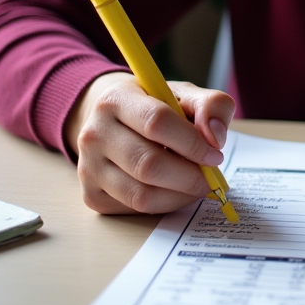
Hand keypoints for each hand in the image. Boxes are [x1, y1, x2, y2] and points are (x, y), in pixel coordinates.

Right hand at [63, 71, 235, 215]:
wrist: (115, 121)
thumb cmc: (156, 106)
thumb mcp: (186, 94)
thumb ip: (212, 105)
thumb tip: (215, 138)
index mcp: (116, 99)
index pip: (156, 122)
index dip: (192, 142)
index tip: (215, 154)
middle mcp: (94, 133)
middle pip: (148, 164)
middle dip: (189, 176)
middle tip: (210, 177)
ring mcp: (88, 167)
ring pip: (141, 194)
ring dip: (180, 195)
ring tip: (197, 184)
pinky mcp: (91, 195)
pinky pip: (134, 209)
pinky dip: (164, 204)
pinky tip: (175, 190)